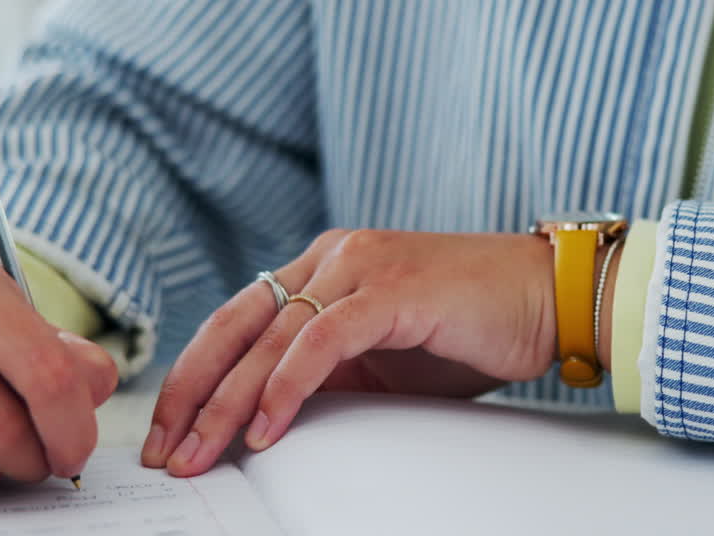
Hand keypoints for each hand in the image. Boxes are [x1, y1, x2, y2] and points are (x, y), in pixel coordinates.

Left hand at [141, 229, 558, 476]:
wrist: (548, 297)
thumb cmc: (469, 328)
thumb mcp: (382, 358)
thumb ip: (328, 373)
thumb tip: (266, 420)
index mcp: (322, 269)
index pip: (237, 323)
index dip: (196, 377)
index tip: (171, 432)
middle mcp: (330, 258)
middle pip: (234, 326)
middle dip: (191, 393)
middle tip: (164, 451)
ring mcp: (358, 267)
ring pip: (269, 337)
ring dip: (228, 402)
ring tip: (201, 454)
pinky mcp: (390, 289)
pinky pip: (322, 339)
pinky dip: (288, 385)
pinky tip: (266, 429)